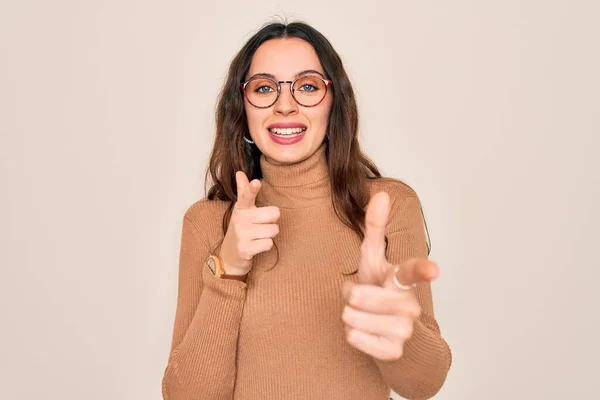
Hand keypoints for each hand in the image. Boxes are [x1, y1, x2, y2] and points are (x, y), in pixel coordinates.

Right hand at [219, 171, 280, 274]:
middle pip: (274, 214)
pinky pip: (269, 244)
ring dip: (269, 235)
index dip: (252, 189)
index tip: (256, 182)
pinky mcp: (245, 249)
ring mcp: (242, 235)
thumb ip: (243, 191)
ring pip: (273, 230)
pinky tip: (256, 246)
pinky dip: (266, 246)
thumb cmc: (241, 229)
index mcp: (241, 208)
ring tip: (258, 236)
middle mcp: (240, 220)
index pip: (246, 196)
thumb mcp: (241, 210)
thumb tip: (240, 172)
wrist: (230, 255)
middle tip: (261, 225)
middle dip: (272, 221)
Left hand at [341, 192, 438, 360]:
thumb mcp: (373, 259)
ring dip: (349, 316)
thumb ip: (375, 227)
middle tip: (358, 297)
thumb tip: (381, 194)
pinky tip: (364, 332)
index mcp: (403, 279)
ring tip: (360, 314)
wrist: (388, 333)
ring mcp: (404, 330)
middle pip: (362, 296)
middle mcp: (409, 304)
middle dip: (351, 296)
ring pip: (355, 318)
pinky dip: (353, 335)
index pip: (412, 271)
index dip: (422, 269)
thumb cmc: (379, 289)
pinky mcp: (393, 352)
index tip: (433, 269)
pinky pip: (356, 339)